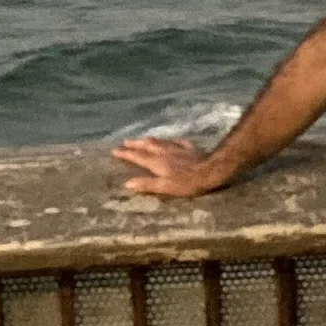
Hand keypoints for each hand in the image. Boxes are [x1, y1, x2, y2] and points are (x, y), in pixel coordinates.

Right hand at [112, 136, 233, 199]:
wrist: (211, 170)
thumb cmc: (188, 183)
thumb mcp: (165, 187)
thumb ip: (147, 184)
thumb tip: (127, 183)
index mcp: (157, 162)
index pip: (138, 157)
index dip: (126, 154)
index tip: (114, 150)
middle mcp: (165, 152)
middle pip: (147, 146)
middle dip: (135, 144)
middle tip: (124, 142)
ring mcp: (178, 148)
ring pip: (160, 141)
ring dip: (149, 140)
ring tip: (143, 139)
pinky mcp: (190, 147)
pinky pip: (178, 141)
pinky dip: (171, 140)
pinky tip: (171, 140)